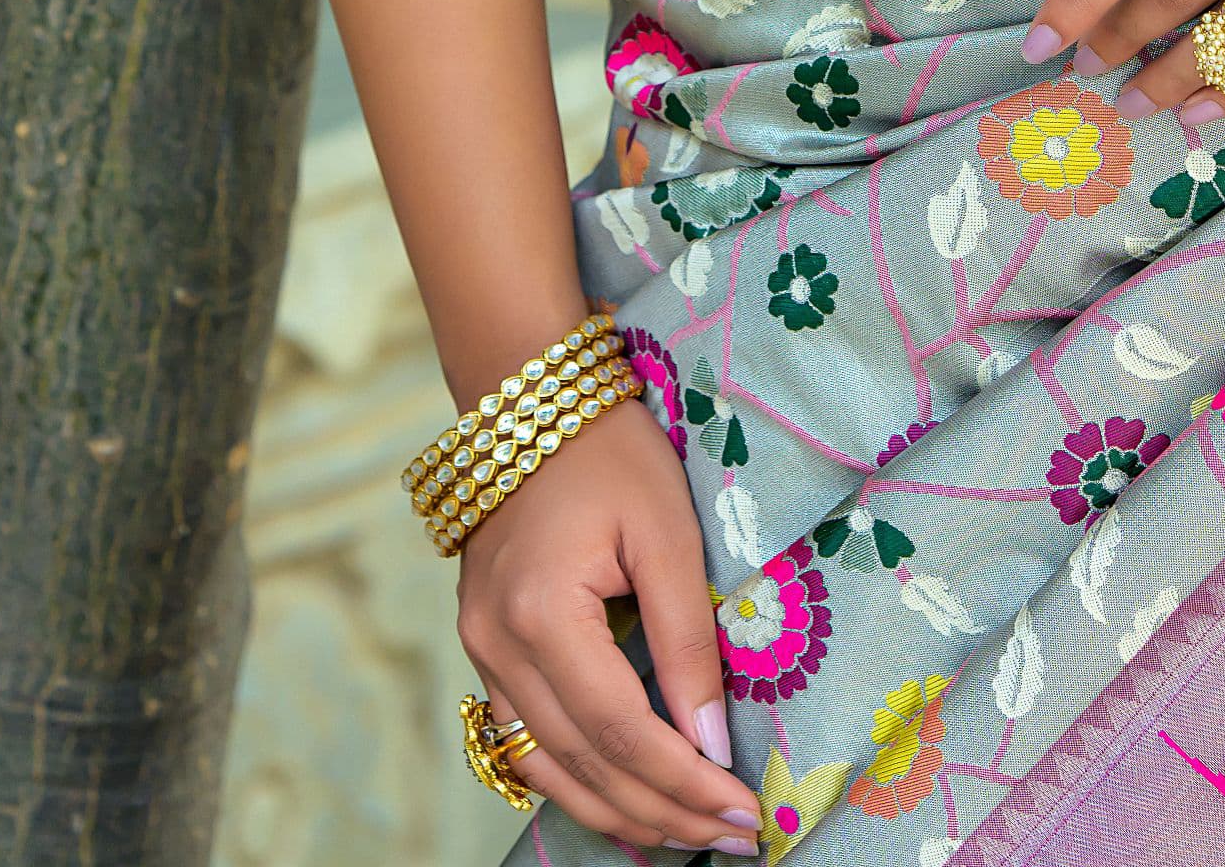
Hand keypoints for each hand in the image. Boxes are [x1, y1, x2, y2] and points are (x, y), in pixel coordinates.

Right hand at [457, 398, 763, 854]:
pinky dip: (579, 780)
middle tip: (735, 838)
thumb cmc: (609, 453)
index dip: (682, 782)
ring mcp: (480, 652)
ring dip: (621, 811)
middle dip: (664, 811)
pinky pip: (527, 743)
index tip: (743, 813)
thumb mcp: (668, 532)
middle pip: (584, 764)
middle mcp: (496, 646)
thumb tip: (711, 744)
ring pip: (550, 769)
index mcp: (540, 613)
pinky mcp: (484, 650)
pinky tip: (628, 798)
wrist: (531, 402)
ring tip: (690, 834)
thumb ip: (688, 641)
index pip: (619, 730)